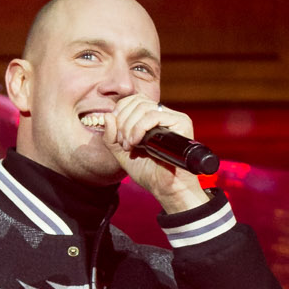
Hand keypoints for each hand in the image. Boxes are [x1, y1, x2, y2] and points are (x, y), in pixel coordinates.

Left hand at [100, 95, 208, 212]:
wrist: (164, 188)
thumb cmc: (147, 171)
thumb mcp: (121, 152)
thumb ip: (111, 136)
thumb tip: (107, 115)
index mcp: (151, 118)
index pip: (132, 100)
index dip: (119, 114)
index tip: (117, 136)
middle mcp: (164, 114)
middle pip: (136, 101)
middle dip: (123, 122)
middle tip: (123, 143)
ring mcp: (173, 117)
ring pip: (143, 107)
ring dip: (129, 127)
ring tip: (129, 145)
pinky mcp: (181, 122)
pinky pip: (154, 116)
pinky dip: (139, 128)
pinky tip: (136, 142)